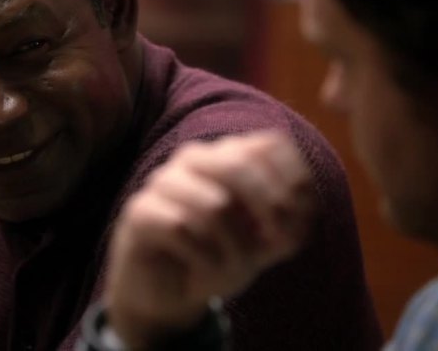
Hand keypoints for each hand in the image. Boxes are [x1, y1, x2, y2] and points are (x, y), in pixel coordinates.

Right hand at [104, 131, 316, 348]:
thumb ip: (287, 224)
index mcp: (227, 154)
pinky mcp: (140, 211)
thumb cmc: (219, 256)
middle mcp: (194, 158)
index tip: (297, 223)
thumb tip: (294, 213)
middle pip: (239, 164)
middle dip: (266, 209)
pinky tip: (205, 270)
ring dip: (235, 246)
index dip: (292, 182)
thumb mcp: (263, 244)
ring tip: (234, 268)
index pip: (269, 145)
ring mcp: (163, 180)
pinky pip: (182, 227)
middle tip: (274, 246)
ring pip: (214, 204)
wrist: (168, 293)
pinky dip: (205, 257)